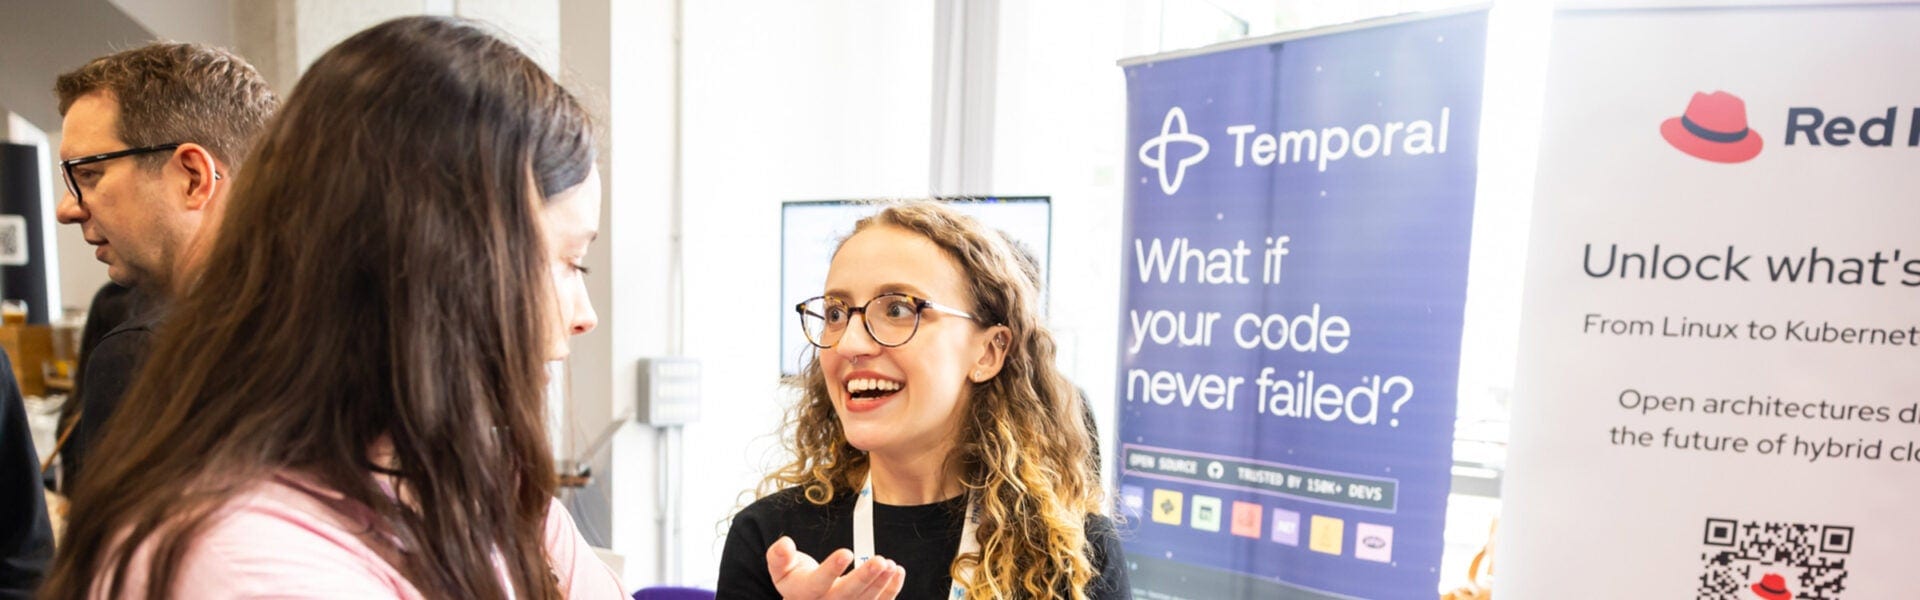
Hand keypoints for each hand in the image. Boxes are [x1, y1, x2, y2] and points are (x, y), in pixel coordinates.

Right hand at [765, 536, 905, 599]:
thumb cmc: (796, 579)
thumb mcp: (782, 567)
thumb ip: (780, 556)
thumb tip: (785, 544)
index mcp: (800, 595)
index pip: (816, 584)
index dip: (831, 569)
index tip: (847, 552)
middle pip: (845, 597)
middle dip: (864, 579)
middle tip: (880, 561)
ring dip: (880, 585)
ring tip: (889, 565)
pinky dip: (890, 590)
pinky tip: (897, 572)